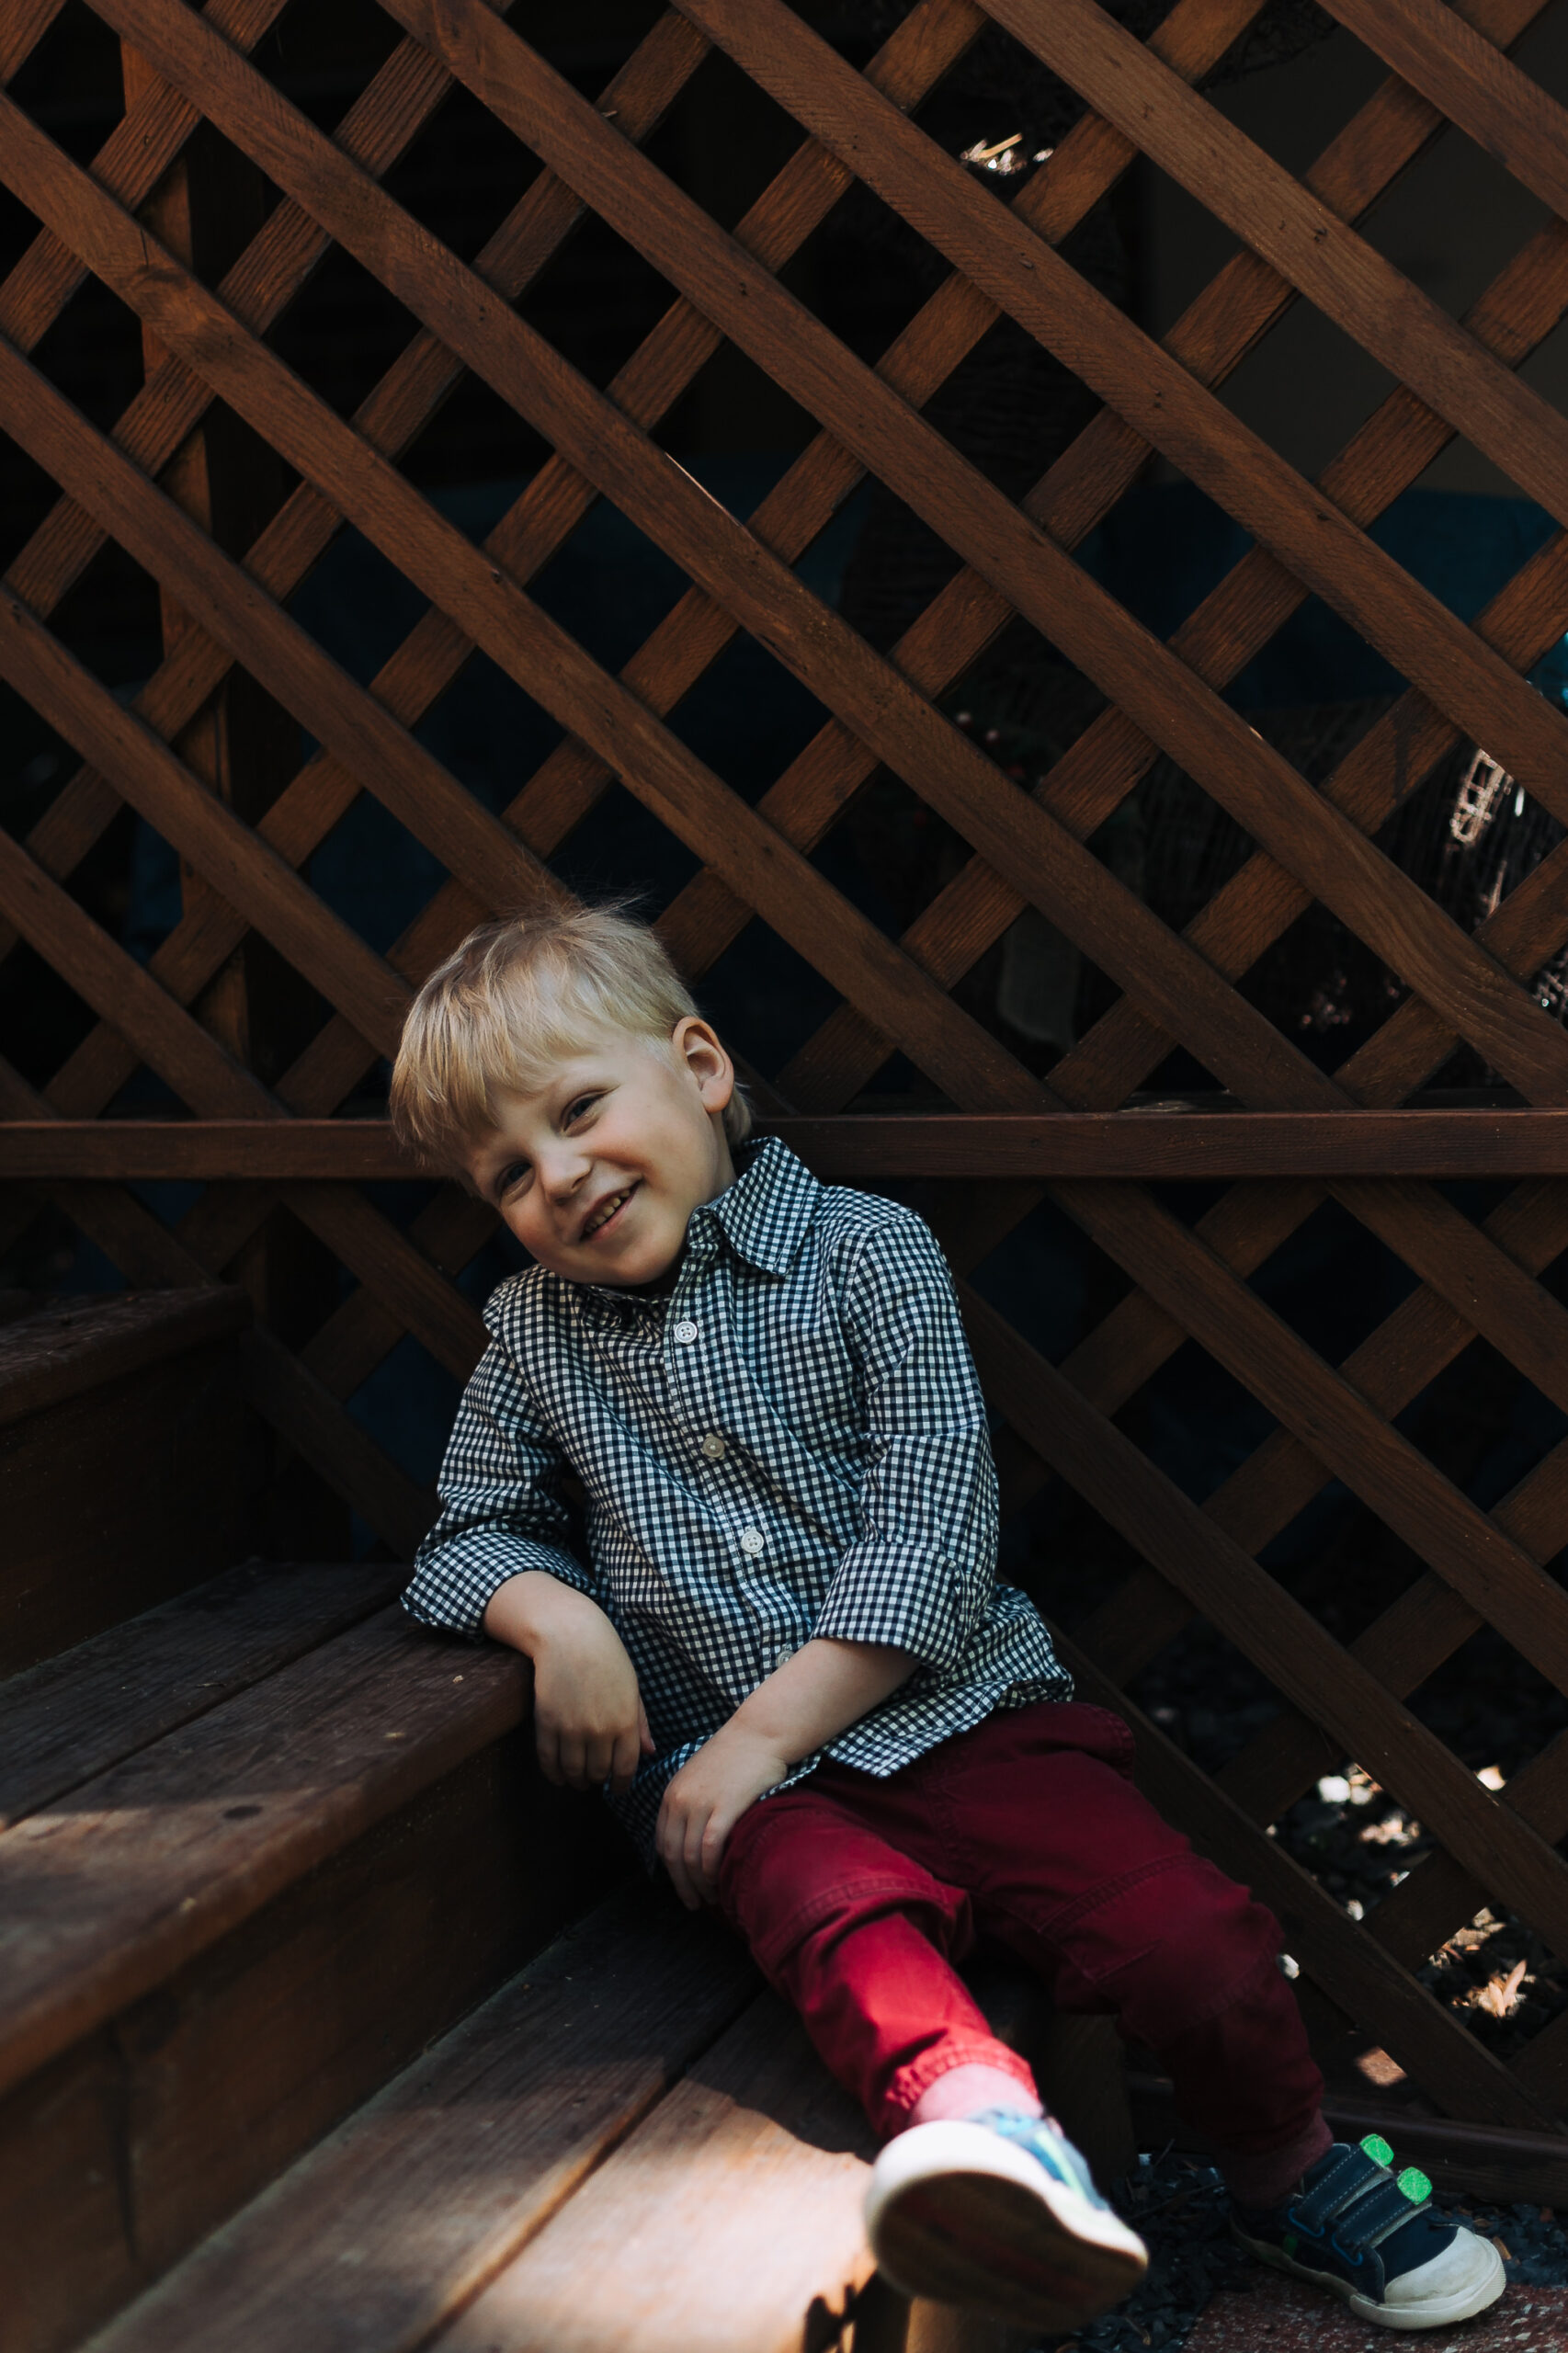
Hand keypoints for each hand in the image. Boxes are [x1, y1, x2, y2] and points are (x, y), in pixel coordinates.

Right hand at [484, 1572, 653, 1793]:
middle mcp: (600, 1730)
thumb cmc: (607, 1658)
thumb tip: (650, 1753)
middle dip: (598, 1781)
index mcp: (626, 1722)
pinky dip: (553, 1773)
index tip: (618, 1790)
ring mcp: (572, 1728)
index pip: (625, 1769)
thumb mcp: (632, 1688)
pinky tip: (558, 1776)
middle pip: (598, 1773)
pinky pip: (549, 1760)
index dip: (621, 1785)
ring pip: (574, 1771)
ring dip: (576, 1781)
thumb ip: (640, 1723)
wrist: (571, 1635)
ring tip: (578, 1780)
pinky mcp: (547, 1723)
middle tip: (595, 1780)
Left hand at [656, 1720, 789, 1908]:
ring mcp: (700, 1804)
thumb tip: (697, 1836)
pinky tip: (719, 1881)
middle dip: (681, 1885)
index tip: (683, 1886)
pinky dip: (711, 1871)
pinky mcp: (723, 1808)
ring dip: (699, 1884)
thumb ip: (693, 1802)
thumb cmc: (737, 1755)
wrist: (760, 1734)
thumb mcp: (702, 1776)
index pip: (662, 1841)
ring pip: (690, 1857)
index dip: (671, 1870)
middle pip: (673, 1855)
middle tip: (694, 1904)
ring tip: (711, 1898)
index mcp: (672, 1793)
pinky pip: (709, 1849)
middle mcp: (680, 1800)